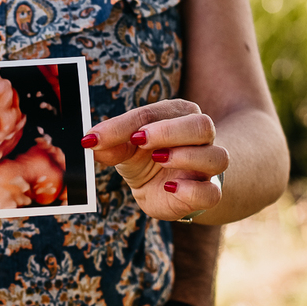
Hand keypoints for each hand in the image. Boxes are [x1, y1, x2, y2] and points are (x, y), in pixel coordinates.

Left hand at [82, 100, 227, 220]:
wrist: (161, 190)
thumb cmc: (145, 158)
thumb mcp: (124, 148)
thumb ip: (110, 143)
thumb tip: (89, 140)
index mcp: (180, 116)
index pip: (158, 113)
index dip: (129, 124)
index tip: (100, 136)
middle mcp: (200, 138)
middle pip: (202, 126)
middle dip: (169, 132)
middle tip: (139, 141)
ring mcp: (207, 167)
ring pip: (217, 157)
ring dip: (186, 157)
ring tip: (158, 160)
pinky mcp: (207, 192)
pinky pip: (212, 192)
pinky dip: (191, 189)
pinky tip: (169, 187)